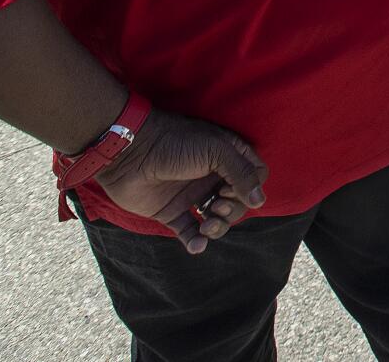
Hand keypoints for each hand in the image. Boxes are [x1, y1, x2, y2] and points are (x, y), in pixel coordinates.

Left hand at [94, 109, 267, 254]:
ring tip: (206, 227)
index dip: (250, 188)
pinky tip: (196, 245)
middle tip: (215, 206)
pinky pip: (190, 231)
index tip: (232, 189)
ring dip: (217, 228)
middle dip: (232, 210)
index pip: (254, 176)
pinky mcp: (171, 211)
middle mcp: (212, 176)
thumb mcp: (215, 150)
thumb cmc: (175, 142)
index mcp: (226, 157)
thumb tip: (259, 201)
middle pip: (237, 202)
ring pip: (216, 219)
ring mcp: (192, 195)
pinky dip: (195, 241)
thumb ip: (241, 173)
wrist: (129, 152)